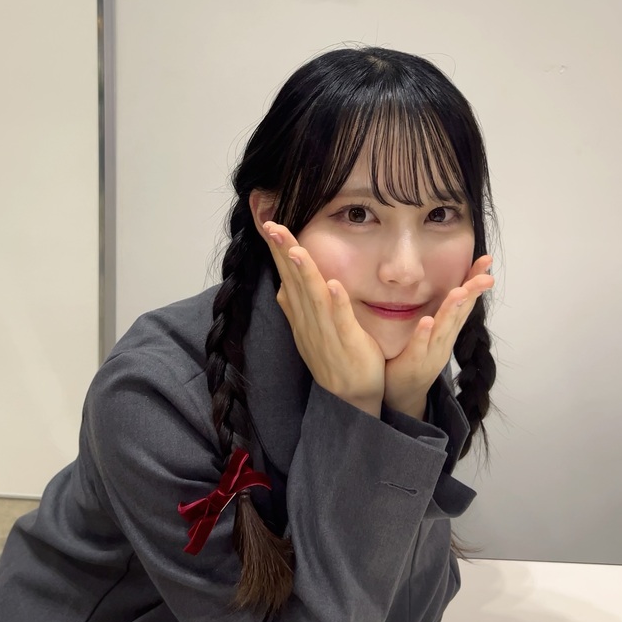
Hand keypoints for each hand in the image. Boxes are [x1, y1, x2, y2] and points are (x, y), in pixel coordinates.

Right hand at [260, 221, 385, 413]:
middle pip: (293, 281)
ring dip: (303, 273)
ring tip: (297, 249)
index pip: (285, 276)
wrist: (353, 398)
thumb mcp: (310, 332)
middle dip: (282, 253)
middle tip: (271, 225)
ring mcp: (326, 333)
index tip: (268, 223)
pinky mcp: (347, 344)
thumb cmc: (335, 361)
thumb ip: (297, 309)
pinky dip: (335, 302)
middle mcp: (308, 321)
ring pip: (312, 298)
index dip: (277, 250)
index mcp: (301, 315)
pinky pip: (340, 321)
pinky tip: (333, 284)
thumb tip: (281, 288)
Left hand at [382, 257, 494, 417]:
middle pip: (461, 312)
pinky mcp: (414, 363)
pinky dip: (424, 334)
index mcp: (448, 329)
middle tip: (486, 274)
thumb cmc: (414, 357)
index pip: (465, 301)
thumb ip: (438, 310)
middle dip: (472, 291)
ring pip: (444, 328)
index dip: (475, 280)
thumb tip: (447, 283)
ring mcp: (432, 352)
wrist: (402, 394)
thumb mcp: (431, 331)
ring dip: (452, 309)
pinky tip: (427, 321)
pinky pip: (419, 347)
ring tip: (460, 291)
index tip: (486, 259)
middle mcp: (445, 340)